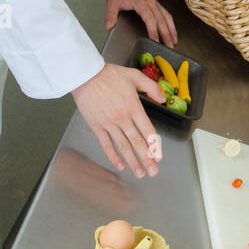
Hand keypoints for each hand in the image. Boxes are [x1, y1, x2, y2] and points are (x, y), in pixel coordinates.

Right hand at [71, 64, 164, 178]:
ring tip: (139, 173)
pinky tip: (120, 165)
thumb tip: (163, 99)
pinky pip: (106, 144)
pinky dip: (113, 156)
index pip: (147, 130)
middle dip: (146, 159)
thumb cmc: (108, 74)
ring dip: (132, 161)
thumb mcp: (134, 75)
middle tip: (153, 172)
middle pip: (137, 142)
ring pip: (123, 146)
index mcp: (133, 106)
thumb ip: (151, 87)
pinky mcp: (96, 126)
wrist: (85, 75)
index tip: (159, 157)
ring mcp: (109, 123)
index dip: (154, 145)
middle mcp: (122, 117)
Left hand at [105, 0, 177, 47]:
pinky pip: (166, 14)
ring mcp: (155, 3)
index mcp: (142, 3)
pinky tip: (172, 31)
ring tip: (174, 42)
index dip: (154, 31)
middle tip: (169, 47)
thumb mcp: (112, 2)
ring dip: (172, 30)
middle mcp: (151, 3)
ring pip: (167, 18)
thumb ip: (111, 15)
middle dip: (166, 35)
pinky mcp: (156, 4)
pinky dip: (171, 24)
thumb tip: (109, 26)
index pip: (150, 20)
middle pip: (161, 21)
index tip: (155, 41)